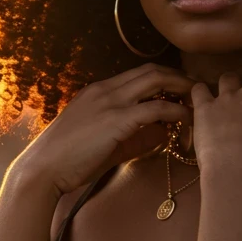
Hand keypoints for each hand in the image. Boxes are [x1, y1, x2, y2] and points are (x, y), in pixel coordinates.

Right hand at [12, 63, 197, 196]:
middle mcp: (105, 90)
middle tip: (198, 90)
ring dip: (181, 88)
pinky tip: (187, 120)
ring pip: (155, 80)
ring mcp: (110, 102)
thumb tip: (161, 133)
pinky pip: (155, 109)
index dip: (164, 78)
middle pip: (151, 71)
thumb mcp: (102, 142)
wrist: (42, 170)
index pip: (138, 74)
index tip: (181, 90)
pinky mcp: (116, 120)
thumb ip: (132, 135)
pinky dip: (176, 111)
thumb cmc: (68, 161)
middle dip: (178, 77)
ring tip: (199, 101)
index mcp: (98, 91)